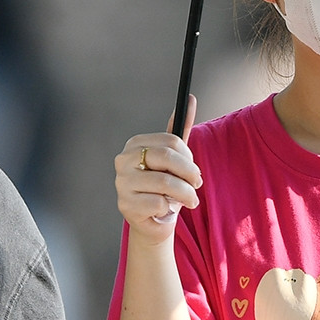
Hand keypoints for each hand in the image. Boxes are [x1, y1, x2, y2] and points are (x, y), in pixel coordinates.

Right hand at [114, 109, 201, 242]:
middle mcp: (123, 160)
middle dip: (189, 174)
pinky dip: (169, 209)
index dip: (188, 157)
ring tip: (190, 201)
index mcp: (135, 144)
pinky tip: (165, 210)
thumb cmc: (164, 187)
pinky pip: (158, 203)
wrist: (154, 220)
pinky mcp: (125, 205)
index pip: (170, 141)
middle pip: (167, 158)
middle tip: (197, 185)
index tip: (193, 170)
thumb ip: (181, 129)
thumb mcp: (173, 158)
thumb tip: (190, 98)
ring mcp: (122, 183)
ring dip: (185, 194)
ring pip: (165, 183)